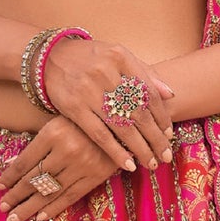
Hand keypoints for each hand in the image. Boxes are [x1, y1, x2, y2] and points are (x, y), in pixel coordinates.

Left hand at [0, 118, 124, 220]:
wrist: (120, 121)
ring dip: (29, 207)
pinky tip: (39, 217)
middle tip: (2, 208)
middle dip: (16, 195)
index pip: (25, 161)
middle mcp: (67, 151)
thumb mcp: (55, 124)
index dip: (10, 176)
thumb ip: (34, 146)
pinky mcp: (96, 176)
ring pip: (50, 192)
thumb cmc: (81, 121)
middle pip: (35, 179)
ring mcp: (82, 166)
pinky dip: (53, 208)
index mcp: (53, 133)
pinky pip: (70, 197)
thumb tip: (10, 167)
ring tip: (14, 218)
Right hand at [41, 34, 176, 169]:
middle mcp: (106, 72)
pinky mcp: (74, 107)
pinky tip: (127, 164)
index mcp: (120, 56)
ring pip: (122, 126)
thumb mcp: (117, 56)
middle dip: (155, 137)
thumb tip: (170, 94)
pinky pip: (100, 135)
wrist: (50, 58)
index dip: (162, 116)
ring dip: (140, 148)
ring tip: (151, 162)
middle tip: (166, 155)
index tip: (169, 134)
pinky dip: (116, 151)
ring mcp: (89, 91)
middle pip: (138, 112)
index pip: (148, 92)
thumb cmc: (90, 59)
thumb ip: (144, 73)